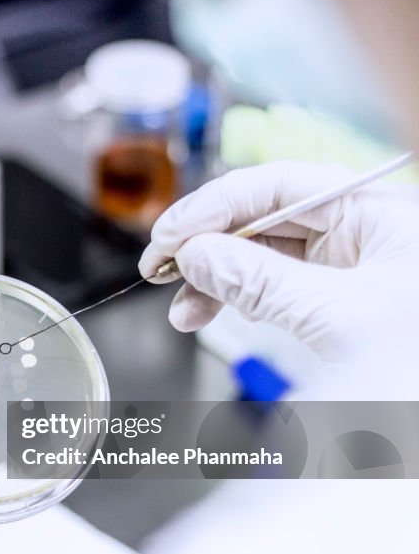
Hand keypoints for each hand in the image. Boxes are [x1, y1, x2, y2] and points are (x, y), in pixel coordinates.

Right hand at [139, 161, 418, 363]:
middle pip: (264, 218)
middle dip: (207, 244)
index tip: (169, 236)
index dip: (216, 205)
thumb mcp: (337, 318)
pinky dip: (232, 300)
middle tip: (161, 267)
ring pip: (261, 256)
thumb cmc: (417, 368)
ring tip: (182, 309)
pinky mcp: (332, 305)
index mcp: (378, 215)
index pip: (280, 186)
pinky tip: (204, 312)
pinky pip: (269, 289)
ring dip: (212, 279)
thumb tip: (196, 256)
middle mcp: (362, 235)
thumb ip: (260, 281)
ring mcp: (347, 271)